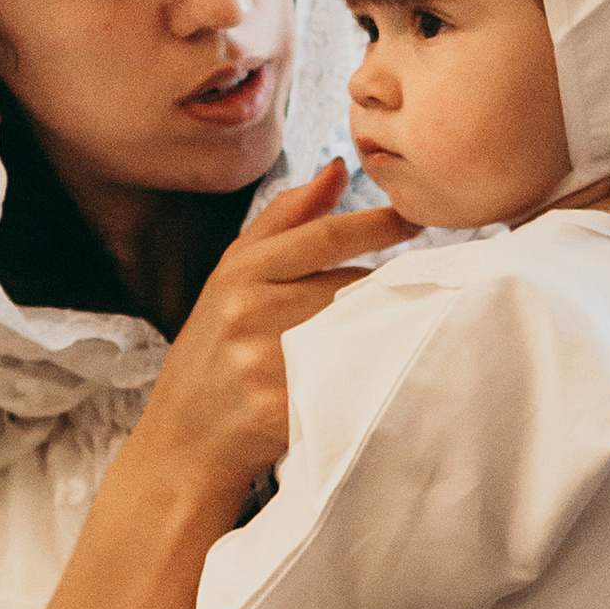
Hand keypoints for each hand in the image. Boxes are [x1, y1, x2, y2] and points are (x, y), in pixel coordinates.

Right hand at [137, 160, 414, 507]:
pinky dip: (370, 374)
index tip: (416, 219)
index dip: (377, 225)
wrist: (182, 440)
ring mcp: (261, 358)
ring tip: (402, 332)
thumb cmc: (214, 351)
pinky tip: (384, 375)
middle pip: (348, 284)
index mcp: (239, 271)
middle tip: (426, 288)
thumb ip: (287, 219)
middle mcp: (247, 309)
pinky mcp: (277, 405)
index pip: (323, 235)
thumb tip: (339, 168)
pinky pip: (345, 378)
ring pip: (354, 329)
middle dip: (388, 287)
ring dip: (387, 328)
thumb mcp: (234, 276)